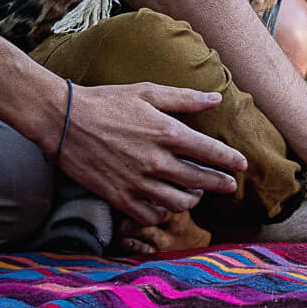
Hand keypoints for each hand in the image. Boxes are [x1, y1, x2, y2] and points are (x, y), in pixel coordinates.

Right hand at [54, 81, 247, 226]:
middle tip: (229, 186)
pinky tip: (164, 206)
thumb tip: (215, 98)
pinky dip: (162, 214)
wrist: (64, 120)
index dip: (230, 160)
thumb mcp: (147, 92)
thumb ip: (184, 98)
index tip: (242, 165)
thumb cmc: (107, 101)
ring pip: (178, 203)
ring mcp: (138, 182)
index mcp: (167, 132)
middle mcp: (156, 161)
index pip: (210, 152)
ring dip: (192, 201)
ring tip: (195, 195)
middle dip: (220, 184)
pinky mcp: (119, 196)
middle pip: (200, 181)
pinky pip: (150, 216)